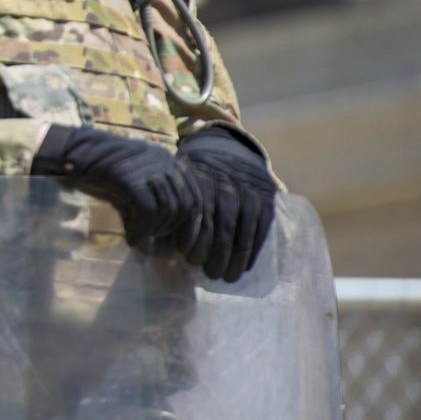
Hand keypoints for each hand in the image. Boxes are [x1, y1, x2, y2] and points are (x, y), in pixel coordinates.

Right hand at [30, 124, 202, 253]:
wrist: (72, 154)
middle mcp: (164, 162)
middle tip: (156, 242)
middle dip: (173, 230)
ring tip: (139, 237)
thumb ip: (152, 201)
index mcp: (168, 161)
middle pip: (185, 205)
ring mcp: (148, 169)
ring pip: (168, 210)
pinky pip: (147, 212)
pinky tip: (131, 238)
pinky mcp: (130, 178)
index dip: (191, 224)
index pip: (194, 196)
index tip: (181, 244)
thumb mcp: (132, 183)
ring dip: (155, 231)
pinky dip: (140, 231)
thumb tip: (165, 234)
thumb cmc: (100, 170)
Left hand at [175, 126, 277, 283]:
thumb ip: (173, 209)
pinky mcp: (266, 196)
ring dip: (237, 257)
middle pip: (223, 223)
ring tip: (229, 277)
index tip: (189, 257)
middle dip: (217, 253)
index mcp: (201, 177)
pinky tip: (246, 266)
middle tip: (211, 274)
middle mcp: (227, 182)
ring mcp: (250, 189)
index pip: (199, 212)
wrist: (227, 143)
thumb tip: (155, 244)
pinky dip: (254, 248)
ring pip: (244, 227)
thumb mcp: (179, 180)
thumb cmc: (194, 172)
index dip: (195, 237)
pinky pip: (262, 226)